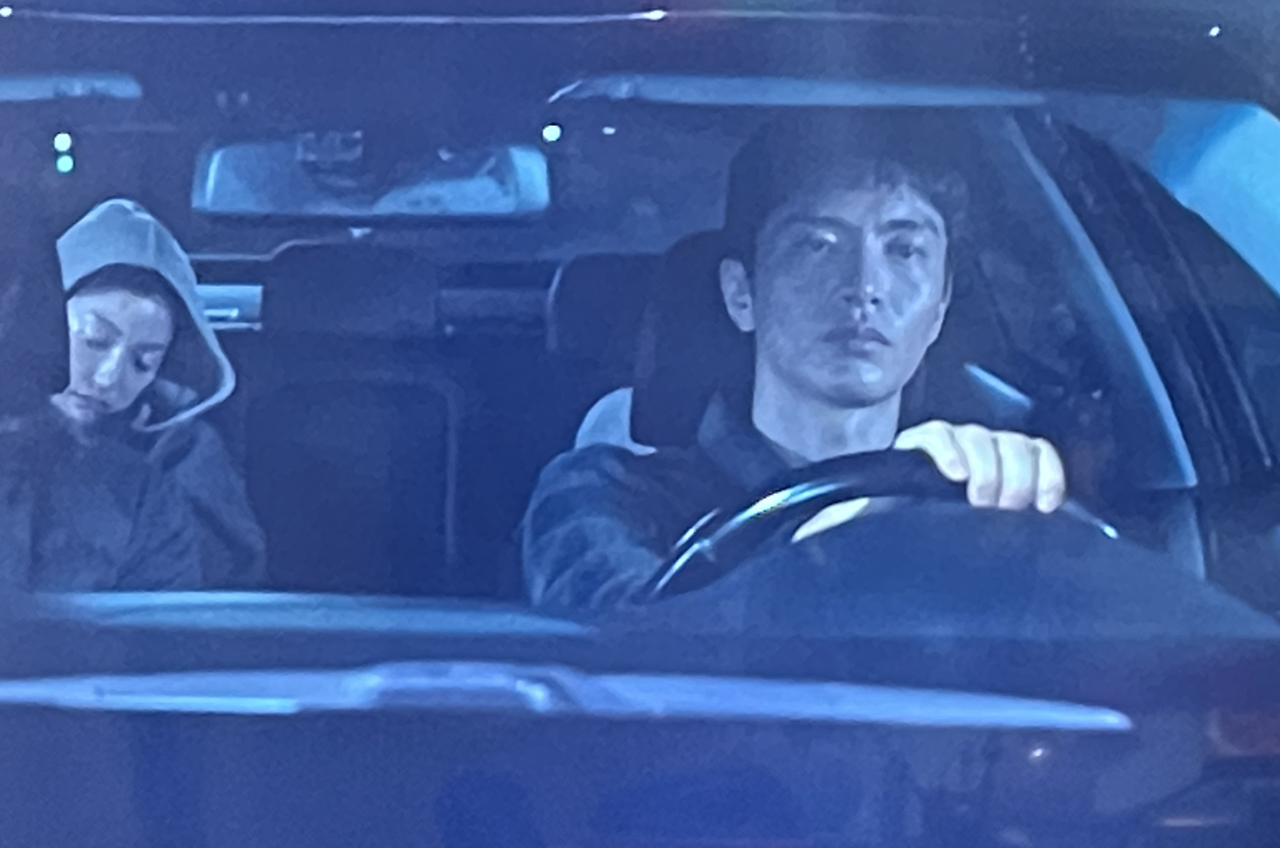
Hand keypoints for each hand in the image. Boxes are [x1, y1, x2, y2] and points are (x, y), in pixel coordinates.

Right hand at [893, 420, 1065, 512]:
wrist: (890, 529)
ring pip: (979, 438)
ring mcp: (951, 440)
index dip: (1048, 475)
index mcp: (1008, 462)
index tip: (1045, 505)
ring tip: (978, 499)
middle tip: (1004, 507)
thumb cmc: (946, 530)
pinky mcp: (916, 442)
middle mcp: (984, 446)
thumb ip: (1014, 520)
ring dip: (986, 470)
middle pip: (1014, 444)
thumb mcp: (988, 527)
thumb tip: (1041, 525)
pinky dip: (950, 453)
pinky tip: (954, 474)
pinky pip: (938, 435)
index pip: (1039, 452)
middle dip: (1017, 479)